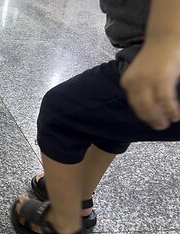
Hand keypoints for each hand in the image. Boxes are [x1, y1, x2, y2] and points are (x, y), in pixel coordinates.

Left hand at [120, 0, 179, 130]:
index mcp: (127, 82)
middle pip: (141, 108)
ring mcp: (147, 82)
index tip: (150, 121)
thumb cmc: (156, 57)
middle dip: (151, 119)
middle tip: (159, 127)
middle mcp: (134, 83)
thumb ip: (141, 88)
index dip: (143, 114)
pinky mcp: (162, 79)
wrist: (165, 38)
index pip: (134, 104)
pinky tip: (175, 116)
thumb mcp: (142, 73)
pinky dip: (171, 110)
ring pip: (153, 107)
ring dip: (161, 118)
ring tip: (167, 123)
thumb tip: (150, 107)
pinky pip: (166, 101)